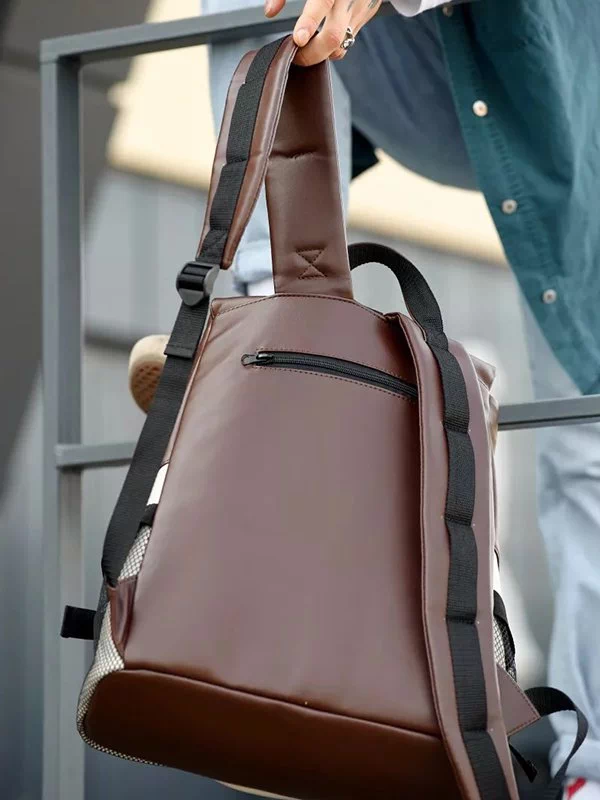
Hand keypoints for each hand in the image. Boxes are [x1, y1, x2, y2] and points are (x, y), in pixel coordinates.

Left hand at [265, 0, 381, 65]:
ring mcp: (362, 7)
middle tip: (297, 55)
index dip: (308, 24)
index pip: (322, 4)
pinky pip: (350, 38)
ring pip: (342, 45)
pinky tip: (327, 30)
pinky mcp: (368, 12)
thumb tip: (270, 12)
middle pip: (333, 37)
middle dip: (312, 54)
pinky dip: (335, 42)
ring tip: (310, 44)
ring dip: (323, 51)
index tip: (298, 39)